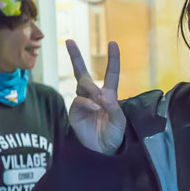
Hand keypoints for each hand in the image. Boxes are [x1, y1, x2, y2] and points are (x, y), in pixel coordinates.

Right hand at [66, 39, 125, 155]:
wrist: (103, 149)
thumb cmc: (114, 134)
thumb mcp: (120, 121)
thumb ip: (113, 107)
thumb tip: (102, 95)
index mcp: (109, 95)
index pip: (111, 73)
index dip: (113, 59)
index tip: (112, 43)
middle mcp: (94, 95)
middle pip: (83, 72)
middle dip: (75, 56)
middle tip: (69, 41)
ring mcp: (82, 101)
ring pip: (83, 84)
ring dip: (91, 89)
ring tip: (99, 100)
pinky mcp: (74, 110)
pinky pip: (79, 99)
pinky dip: (88, 102)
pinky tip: (95, 107)